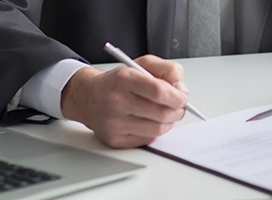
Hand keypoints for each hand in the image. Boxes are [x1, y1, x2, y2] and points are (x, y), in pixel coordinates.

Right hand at [61, 55, 187, 148]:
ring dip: (168, 122)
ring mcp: (114, 123)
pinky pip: (146, 140)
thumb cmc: (118, 82)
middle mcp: (116, 101)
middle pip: (162, 114)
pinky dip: (153, 132)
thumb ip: (167, 69)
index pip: (160, 91)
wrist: (88, 96)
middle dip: (177, 111)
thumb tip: (181, 88)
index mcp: (124, 79)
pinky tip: (147, 121)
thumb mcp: (142, 64)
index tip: (182, 97)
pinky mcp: (114, 139)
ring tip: (163, 114)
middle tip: (177, 107)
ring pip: (157, 130)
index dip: (178, 96)